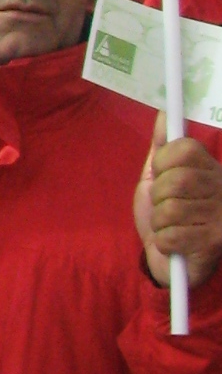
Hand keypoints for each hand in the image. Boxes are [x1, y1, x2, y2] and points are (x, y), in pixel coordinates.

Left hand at [135, 114, 221, 289]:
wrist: (174, 261)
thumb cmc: (169, 215)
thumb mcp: (161, 176)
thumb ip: (162, 147)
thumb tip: (165, 112)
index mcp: (209, 168)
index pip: (183, 148)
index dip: (163, 162)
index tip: (163, 175)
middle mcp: (221, 188)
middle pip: (175, 180)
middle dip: (158, 196)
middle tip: (165, 206)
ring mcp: (219, 217)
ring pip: (169, 210)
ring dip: (160, 222)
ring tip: (171, 226)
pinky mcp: (213, 244)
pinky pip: (170, 236)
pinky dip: (164, 242)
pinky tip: (176, 244)